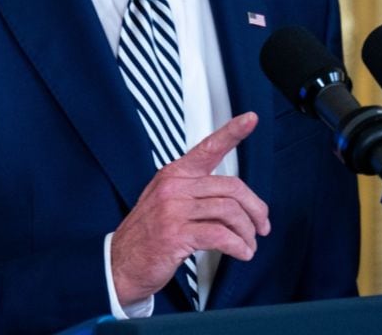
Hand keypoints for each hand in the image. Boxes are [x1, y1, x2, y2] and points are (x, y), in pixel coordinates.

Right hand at [110, 112, 270, 306]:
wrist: (120, 262)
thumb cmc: (148, 234)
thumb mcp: (168, 202)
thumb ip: (197, 193)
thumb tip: (237, 200)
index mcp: (175, 174)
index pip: (208, 147)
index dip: (232, 132)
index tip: (250, 119)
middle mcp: (174, 187)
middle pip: (232, 188)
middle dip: (255, 209)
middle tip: (261, 226)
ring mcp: (173, 210)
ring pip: (229, 212)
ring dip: (247, 233)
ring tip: (248, 244)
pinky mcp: (175, 234)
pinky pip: (220, 235)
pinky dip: (238, 246)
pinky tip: (241, 253)